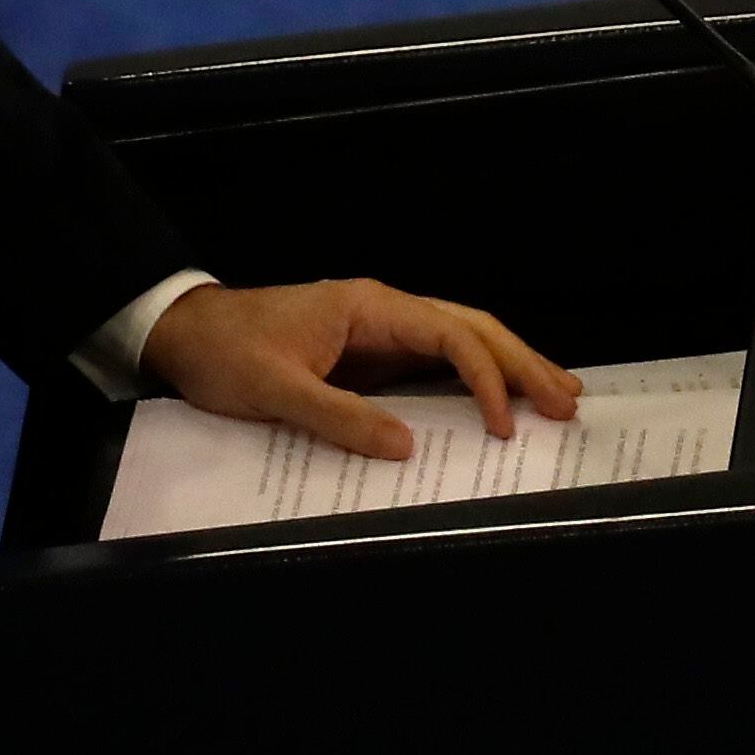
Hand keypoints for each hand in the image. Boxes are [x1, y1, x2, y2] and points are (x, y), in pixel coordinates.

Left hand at [137, 278, 583, 460]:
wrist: (186, 333)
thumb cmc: (225, 353)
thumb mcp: (275, 390)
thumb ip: (340, 417)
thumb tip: (409, 446)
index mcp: (368, 308)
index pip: (448, 334)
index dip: (485, 377)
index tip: (504, 424)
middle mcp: (382, 312)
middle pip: (469, 328)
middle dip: (521, 363)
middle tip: (569, 402)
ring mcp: (378, 332)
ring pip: (458, 341)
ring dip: (507, 367)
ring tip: (555, 396)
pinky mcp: (369, 356)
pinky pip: (431, 365)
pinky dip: (471, 381)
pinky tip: (496, 404)